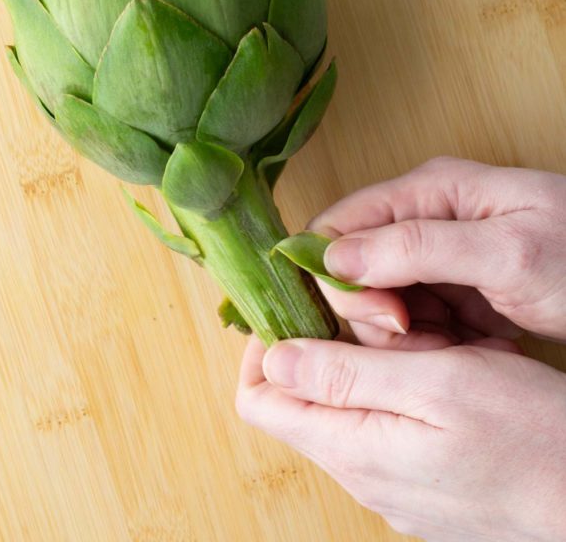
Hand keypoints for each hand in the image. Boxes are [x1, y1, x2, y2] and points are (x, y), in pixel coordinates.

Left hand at [236, 336, 565, 541]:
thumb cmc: (529, 436)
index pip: (259, 398)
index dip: (265, 343)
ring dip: (369, 361)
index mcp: (353, 448)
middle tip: (380, 311)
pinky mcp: (420, 483)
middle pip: (303, 397)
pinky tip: (443, 367)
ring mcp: (391, 484)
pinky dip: (399, 386)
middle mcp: (362, 475)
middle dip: (328, 342)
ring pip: (346, 405)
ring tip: (423, 338)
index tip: (295, 303)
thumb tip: (275, 357)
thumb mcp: (439, 384)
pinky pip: (384, 424)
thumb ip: (347, 375)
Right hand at [307, 157, 565, 348]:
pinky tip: (476, 349)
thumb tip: (333, 255)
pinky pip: (418, 321)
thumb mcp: (505, 253)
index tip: (384, 318)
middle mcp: (424, 219)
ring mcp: (440, 256)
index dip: (339, 274)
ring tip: (461, 347)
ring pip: (382, 303)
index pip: (340, 225)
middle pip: (355, 270)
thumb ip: (417, 248)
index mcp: (428, 190)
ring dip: (411, 336)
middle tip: (427, 337)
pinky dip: (437, 344)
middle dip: (380, 314)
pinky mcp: (457, 289)